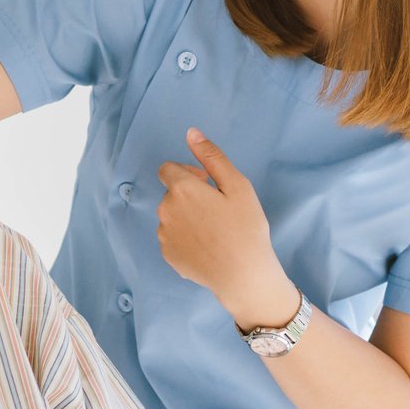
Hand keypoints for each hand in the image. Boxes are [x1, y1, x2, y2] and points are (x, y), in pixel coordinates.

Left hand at [155, 129, 298, 330]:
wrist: (243, 275)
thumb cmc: (245, 228)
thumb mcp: (238, 185)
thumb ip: (212, 156)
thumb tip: (191, 133)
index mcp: (181, 189)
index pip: (168, 169)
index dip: (188, 173)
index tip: (209, 185)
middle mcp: (165, 210)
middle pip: (171, 193)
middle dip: (189, 196)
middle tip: (218, 210)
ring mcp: (164, 235)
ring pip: (171, 216)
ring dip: (186, 217)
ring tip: (214, 231)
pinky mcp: (168, 256)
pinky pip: (173, 238)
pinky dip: (186, 238)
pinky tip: (207, 246)